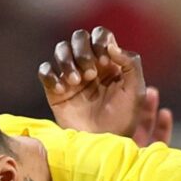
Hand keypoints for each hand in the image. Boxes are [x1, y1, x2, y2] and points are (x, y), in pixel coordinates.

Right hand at [40, 27, 173, 145]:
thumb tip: (111, 44)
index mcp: (109, 62)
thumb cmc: (122, 120)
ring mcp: (70, 77)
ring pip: (60, 50)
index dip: (100, 42)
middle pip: (78, 38)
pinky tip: (62, 90)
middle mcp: (89, 65)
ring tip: (77, 82)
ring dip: (67, 61)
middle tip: (91, 74)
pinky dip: (51, 76)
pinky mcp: (55, 91)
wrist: (102, 145)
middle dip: (83, 51)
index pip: (100, 35)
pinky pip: (45, 71)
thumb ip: (131, 63)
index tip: (105, 62)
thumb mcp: (135, 91)